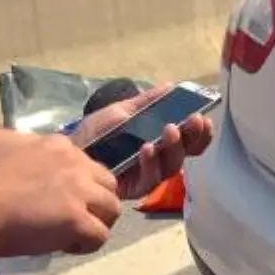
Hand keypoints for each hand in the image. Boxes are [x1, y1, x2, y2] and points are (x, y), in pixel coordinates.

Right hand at [0, 134, 121, 257]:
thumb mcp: (25, 166)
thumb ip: (49, 173)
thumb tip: (63, 198)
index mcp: (61, 146)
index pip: (91, 169)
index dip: (83, 191)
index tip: (64, 205)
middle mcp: (75, 162)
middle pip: (109, 187)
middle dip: (96, 207)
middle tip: (73, 224)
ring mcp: (79, 189)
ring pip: (111, 211)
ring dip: (95, 226)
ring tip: (68, 237)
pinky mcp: (77, 217)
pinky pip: (100, 236)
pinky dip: (85, 246)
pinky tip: (63, 246)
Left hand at [72, 83, 214, 199]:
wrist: (70, 149)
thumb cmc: (97, 132)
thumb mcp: (123, 111)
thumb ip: (148, 101)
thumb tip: (171, 86)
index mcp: (159, 141)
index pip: (189, 141)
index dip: (200, 133)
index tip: (204, 117)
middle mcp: (158, 161)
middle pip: (185, 154)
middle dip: (192, 137)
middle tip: (193, 120)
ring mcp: (147, 175)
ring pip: (171, 166)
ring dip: (173, 147)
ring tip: (168, 129)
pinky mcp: (133, 189)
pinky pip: (149, 179)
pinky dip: (151, 163)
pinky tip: (147, 148)